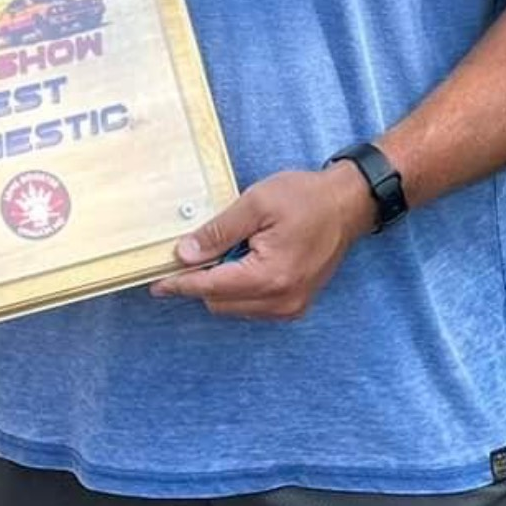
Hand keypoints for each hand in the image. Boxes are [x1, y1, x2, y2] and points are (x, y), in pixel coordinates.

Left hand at [150, 163, 375, 319]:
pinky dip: (241, 288)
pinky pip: (253, 305)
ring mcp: (290, 306)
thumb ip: (219, 231)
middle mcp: (281, 300)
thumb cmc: (305, 198)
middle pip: (219, 302)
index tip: (157, 284)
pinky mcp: (295, 304)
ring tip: (233, 248)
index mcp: (269, 276)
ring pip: (235, 307)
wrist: (348, 205)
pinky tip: (246, 259)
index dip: (180, 284)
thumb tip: (185, 254)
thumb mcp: (256, 203)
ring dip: (223, 284)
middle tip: (197, 250)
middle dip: (203, 280)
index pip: (211, 287)